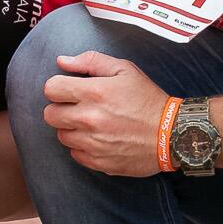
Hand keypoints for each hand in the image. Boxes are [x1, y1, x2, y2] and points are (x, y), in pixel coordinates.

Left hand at [41, 52, 173, 177]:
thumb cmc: (148, 99)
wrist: (172, 134)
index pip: (50, 89)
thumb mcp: (125, 70)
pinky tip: (99, 139)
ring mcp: (92, 143)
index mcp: (94, 93)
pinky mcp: (98, 162)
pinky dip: (82, 147)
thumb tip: (62, 61)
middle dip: (61, 108)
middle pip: (50, 115)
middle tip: (79, 107)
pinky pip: (75, 154)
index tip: (69, 90)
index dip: (59, 87)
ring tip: (92, 123)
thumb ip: (91, 61)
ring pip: (61, 135)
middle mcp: (89, 119)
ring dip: (72, 129)